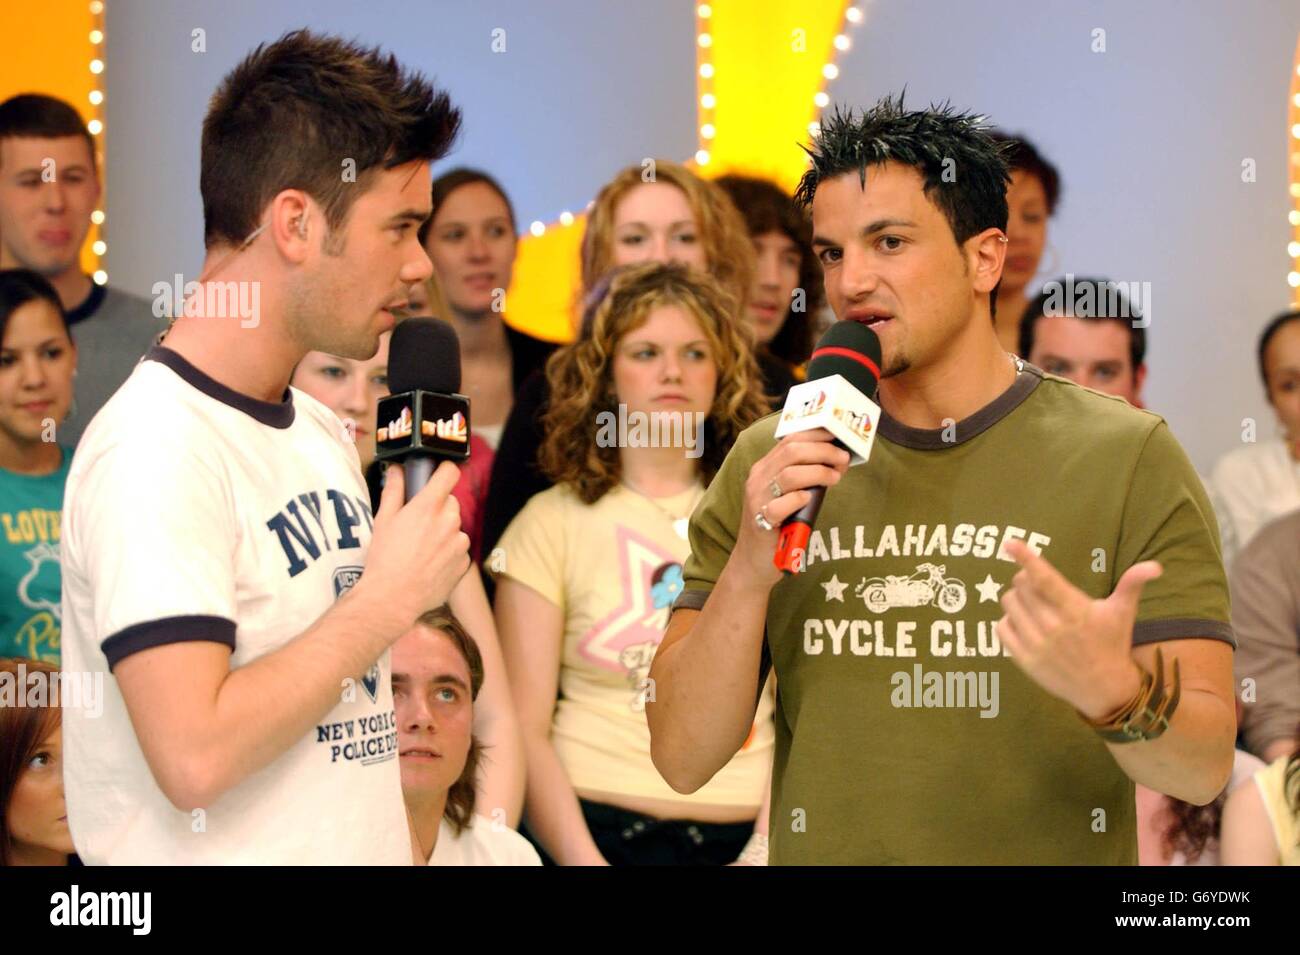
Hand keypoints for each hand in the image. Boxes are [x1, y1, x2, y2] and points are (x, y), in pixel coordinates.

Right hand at [356, 460, 470, 635]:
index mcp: (429, 506)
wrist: (394, 598)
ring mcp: (460, 543)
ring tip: (421, 550)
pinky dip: (448, 553)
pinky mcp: (464, 563)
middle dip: (438, 507)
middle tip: (418, 523)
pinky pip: (459, 550)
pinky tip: (430, 564)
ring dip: (444, 532)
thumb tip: (397, 470)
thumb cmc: (385, 558)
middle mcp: (449, 521)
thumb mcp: (383, 520)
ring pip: (456, 527)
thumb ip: (394, 490)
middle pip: (451, 502)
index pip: (450, 473)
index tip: (437, 475)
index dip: (444, 472)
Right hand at [733, 428, 850, 587]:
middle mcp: (758, 478)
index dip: (817, 434)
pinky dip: (799, 499)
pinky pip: (781, 505)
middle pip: (792, 451)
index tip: (839, 435)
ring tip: (835, 478)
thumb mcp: (787, 494)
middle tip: (843, 459)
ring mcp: (757, 499)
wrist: (753, 560)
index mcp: (765, 467)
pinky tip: (810, 500)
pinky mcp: (761, 521)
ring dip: (818, 473)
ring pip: (790, 474)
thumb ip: (804, 476)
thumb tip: (836, 460)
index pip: (790, 439)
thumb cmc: (778, 525)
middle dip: (823, 451)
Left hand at [997, 539, 1160, 718]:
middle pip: (1021, 587)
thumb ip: (1132, 584)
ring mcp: (1036, 645)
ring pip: (1009, 604)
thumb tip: (1155, 566)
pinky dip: (1009, 621)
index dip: (1027, 559)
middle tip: (1041, 588)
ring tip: (1035, 607)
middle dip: (1027, 580)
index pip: (1045, 579)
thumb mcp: (1123, 612)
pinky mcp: (1024, 660)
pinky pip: (1001, 628)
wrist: (1105, 689)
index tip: (1010, 543)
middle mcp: (1053, 627)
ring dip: (1017, 599)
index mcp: (1076, 611)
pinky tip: (1026, 624)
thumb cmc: (1112, 644)